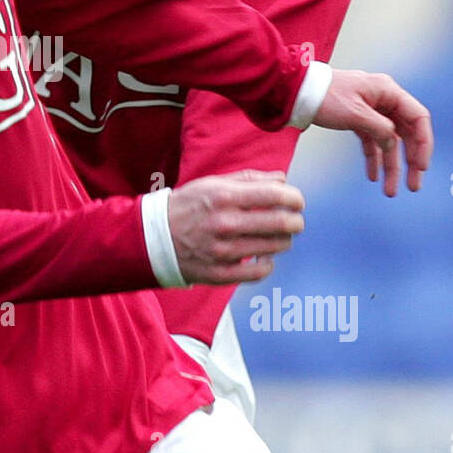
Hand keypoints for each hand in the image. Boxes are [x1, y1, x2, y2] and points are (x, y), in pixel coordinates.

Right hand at [168, 170, 304, 284]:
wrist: (154, 238)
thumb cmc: (188, 207)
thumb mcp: (212, 183)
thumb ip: (249, 179)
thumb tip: (282, 180)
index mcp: (223, 197)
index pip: (274, 195)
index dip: (294, 198)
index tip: (297, 201)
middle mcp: (225, 223)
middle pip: (280, 222)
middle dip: (296, 221)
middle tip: (295, 220)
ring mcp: (223, 251)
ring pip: (275, 247)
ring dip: (284, 240)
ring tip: (277, 236)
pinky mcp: (222, 273)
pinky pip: (260, 271)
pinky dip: (268, 263)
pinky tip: (263, 255)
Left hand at [312, 69, 432, 195]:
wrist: (294, 91)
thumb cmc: (324, 96)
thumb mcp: (355, 114)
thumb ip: (380, 129)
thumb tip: (394, 143)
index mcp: (388, 91)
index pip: (418, 119)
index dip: (423, 144)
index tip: (421, 167)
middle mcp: (383, 99)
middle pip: (406, 134)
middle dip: (410, 162)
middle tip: (413, 187)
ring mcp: (371, 109)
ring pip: (388, 141)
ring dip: (391, 166)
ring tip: (390, 192)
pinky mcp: (356, 119)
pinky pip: (371, 141)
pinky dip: (373, 158)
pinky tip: (373, 177)